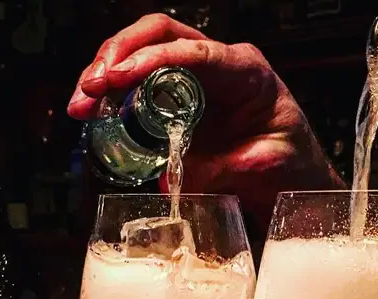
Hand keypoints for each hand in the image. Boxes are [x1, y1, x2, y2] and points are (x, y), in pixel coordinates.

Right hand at [68, 14, 344, 229]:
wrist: (296, 182)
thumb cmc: (291, 167)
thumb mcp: (265, 167)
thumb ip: (221, 170)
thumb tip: (169, 178)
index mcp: (245, 71)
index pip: (190, 50)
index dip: (148, 60)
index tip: (116, 79)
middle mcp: (219, 67)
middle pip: (157, 36)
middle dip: (117, 57)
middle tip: (89, 89)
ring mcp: (199, 82)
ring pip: (144, 55)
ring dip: (108, 76)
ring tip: (81, 106)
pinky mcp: (183, 104)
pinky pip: (144, 89)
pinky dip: (117, 100)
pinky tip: (96, 116)